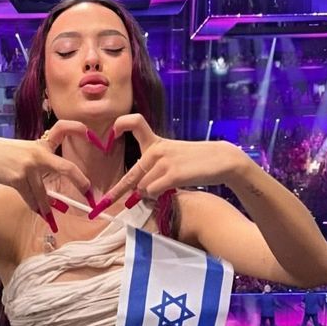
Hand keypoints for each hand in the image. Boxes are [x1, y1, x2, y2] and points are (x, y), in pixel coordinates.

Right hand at [0, 123, 92, 230]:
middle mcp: (37, 153)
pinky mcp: (17, 178)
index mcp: (40, 144)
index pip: (63, 129)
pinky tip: (39, 215)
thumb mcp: (22, 152)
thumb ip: (38, 166)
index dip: (79, 130)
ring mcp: (28, 165)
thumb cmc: (0, 154)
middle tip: (91, 196)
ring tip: (52, 220)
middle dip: (81, 183)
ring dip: (47, 208)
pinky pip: (31, 198)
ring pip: (44, 193)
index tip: (94, 137)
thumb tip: (52, 195)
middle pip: (66, 168)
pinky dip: (34, 208)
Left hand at [88, 113, 246, 217]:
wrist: (222, 160)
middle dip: (117, 191)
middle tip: (105, 202)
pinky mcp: (172, 173)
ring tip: (164, 191)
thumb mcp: (172, 158)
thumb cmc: (196, 162)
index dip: (120, 126)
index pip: (134, 123)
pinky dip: (156, 196)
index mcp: (155, 142)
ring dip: (149, 195)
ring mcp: (164, 161)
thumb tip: (137, 191)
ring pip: (143, 187)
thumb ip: (153, 169)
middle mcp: (156, 150)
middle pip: (132, 174)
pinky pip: (153, 191)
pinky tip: (166, 193)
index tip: (112, 136)